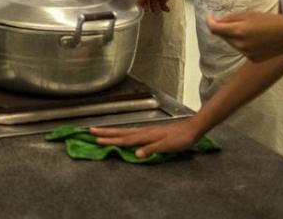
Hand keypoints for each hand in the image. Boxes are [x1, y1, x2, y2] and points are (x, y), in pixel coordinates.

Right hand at [89, 119, 204, 158]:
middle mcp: (143, 132)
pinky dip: (122, 132)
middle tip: (90, 131)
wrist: (191, 129)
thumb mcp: (168, 146)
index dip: (111, 140)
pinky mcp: (149, 132)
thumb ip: (152, 149)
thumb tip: (136, 153)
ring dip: (111, 131)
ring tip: (100, 130)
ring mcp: (146, 130)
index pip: (125, 139)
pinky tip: (121, 134)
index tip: (97, 140)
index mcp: (145, 136)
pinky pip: (131, 132)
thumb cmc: (181, 139)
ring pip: (124, 131)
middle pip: (121, 133)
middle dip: (105, 132)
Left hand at [207, 11, 282, 61]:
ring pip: (232, 43)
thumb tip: (217, 20)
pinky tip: (257, 39)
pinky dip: (244, 44)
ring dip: (234, 36)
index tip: (210, 16)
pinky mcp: (253, 59)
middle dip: (224, 28)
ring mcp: (246, 54)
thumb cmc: (271, 21)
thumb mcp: (249, 14)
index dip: (210, 21)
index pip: (214, 29)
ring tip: (251, 30)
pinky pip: (242, 50)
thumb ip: (231, 18)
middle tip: (236, 21)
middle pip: (223, 36)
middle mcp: (239, 45)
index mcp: (238, 31)